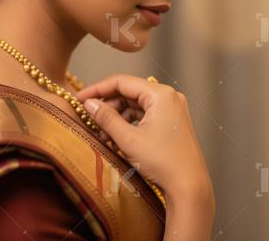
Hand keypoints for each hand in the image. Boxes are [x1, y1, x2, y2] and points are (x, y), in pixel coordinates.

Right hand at [76, 74, 212, 197]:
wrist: (189, 186)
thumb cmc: (163, 162)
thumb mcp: (128, 139)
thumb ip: (106, 118)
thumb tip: (89, 103)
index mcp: (160, 94)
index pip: (122, 81)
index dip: (97, 89)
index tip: (80, 98)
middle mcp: (169, 96)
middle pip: (129, 92)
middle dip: (108, 106)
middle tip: (89, 118)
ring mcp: (172, 109)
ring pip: (136, 105)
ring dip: (117, 116)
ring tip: (102, 134)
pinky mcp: (172, 122)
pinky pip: (145, 115)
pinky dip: (130, 123)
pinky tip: (116, 137)